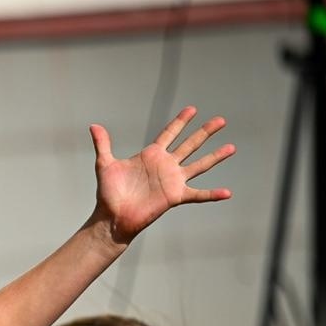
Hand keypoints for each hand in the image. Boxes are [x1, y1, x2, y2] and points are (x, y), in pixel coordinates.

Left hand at [89, 107, 233, 244]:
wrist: (112, 216)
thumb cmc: (108, 193)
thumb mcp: (105, 164)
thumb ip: (103, 144)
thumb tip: (94, 125)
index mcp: (151, 155)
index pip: (169, 133)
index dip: (180, 121)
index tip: (192, 109)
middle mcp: (165, 166)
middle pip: (190, 144)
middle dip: (205, 132)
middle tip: (221, 120)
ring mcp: (172, 180)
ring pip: (199, 165)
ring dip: (215, 156)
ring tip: (232, 147)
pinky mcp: (175, 196)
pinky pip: (197, 194)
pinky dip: (212, 194)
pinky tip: (227, 192)